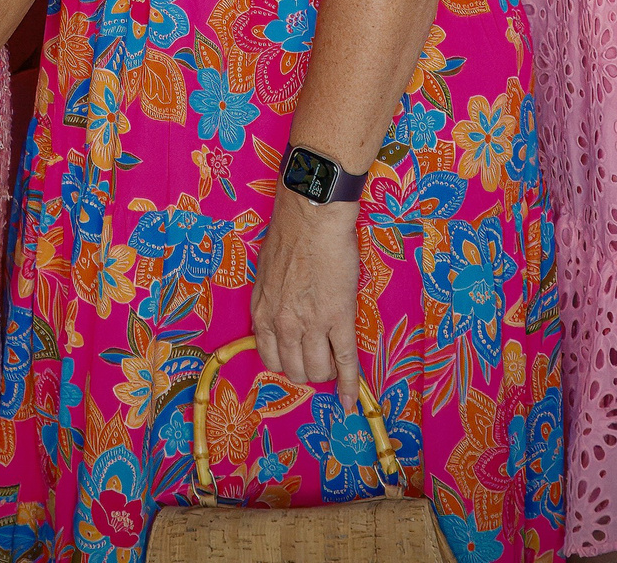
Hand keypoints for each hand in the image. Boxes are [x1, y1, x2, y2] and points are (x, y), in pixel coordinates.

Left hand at [250, 187, 362, 406]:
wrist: (313, 216)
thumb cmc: (290, 234)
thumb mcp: (266, 273)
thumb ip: (271, 300)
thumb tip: (280, 313)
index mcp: (262, 313)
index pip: (270, 359)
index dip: (287, 364)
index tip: (297, 360)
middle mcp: (282, 325)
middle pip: (294, 371)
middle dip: (307, 370)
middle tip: (318, 359)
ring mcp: (311, 325)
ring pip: (319, 370)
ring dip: (327, 373)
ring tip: (334, 362)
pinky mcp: (339, 319)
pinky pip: (346, 361)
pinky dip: (350, 385)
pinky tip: (353, 400)